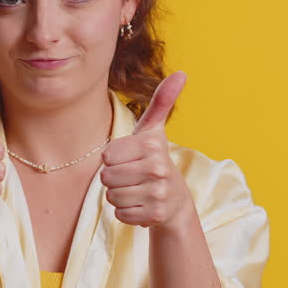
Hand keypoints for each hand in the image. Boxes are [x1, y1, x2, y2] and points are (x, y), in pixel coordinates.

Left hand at [100, 71, 194, 229]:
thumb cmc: (154, 160)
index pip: (106, 156)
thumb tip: (181, 73)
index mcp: (152, 145)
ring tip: (137, 190)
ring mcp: (158, 193)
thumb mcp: (153, 130)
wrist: (175, 199)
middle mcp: (158, 168)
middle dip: (114, 179)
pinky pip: (120, 215)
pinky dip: (126, 212)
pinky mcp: (155, 215)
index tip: (131, 159)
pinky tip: (141, 204)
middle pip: (106, 178)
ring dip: (119, 196)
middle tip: (133, 177)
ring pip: (111, 197)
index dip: (113, 159)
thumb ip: (161, 101)